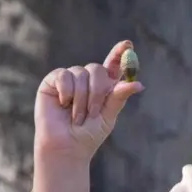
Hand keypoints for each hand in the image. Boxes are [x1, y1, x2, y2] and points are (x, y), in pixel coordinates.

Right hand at [34, 40, 143, 162]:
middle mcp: (87, 79)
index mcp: (104, 85)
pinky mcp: (53, 81)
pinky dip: (66, 92)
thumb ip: (119, 97)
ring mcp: (70, 78)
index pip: (113, 64)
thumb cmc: (89, 134)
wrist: (66, 146)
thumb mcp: (108, 116)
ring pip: (80, 73)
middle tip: (94, 112)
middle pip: (97, 69)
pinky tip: (63, 105)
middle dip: (98, 91)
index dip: (120, 52)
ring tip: (77, 117)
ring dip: (81, 99)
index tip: (128, 45)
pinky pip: (63, 76)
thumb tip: (138, 84)